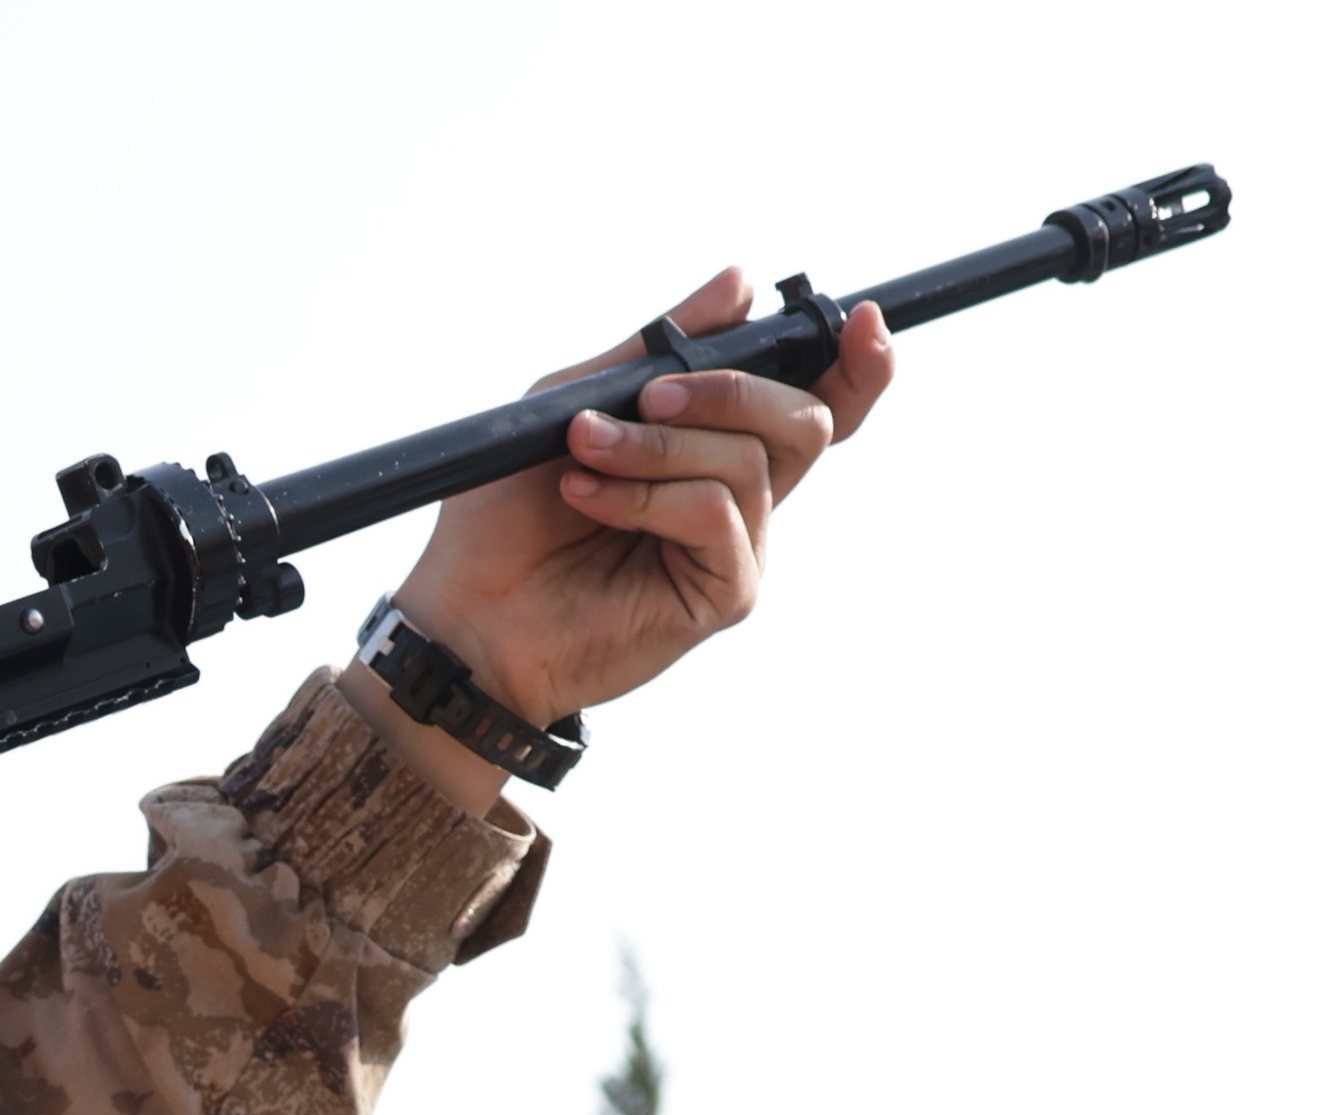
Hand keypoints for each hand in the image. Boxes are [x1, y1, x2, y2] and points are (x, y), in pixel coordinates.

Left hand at [388, 266, 896, 730]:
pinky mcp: (725, 593)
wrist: (470, 611)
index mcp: (715, 445)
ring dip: (657, 446)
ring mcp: (736, 547)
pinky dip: (648, 495)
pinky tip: (588, 500)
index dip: (853, 363)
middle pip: (804, 420)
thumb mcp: (574, 400)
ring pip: (748, 462)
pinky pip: (716, 514)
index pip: (810, 399)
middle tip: (650, 396)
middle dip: (731, 389)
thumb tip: (741, 283)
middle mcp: (739, 496)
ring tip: (583, 454)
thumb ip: (656, 347)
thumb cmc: (510, 513)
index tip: (865, 320)